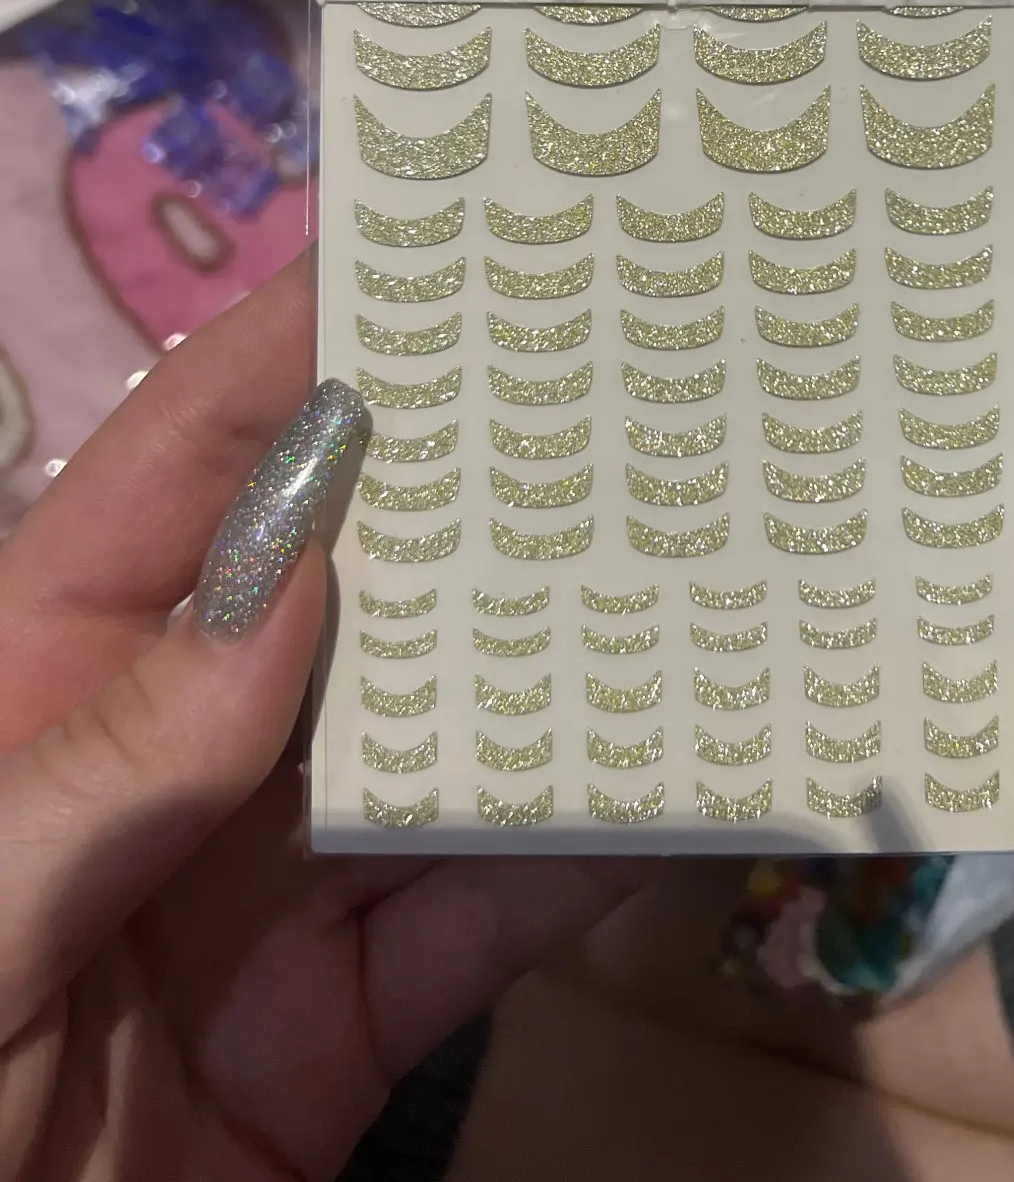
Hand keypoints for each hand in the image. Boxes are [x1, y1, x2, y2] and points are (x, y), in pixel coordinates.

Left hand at [0, 252, 640, 1179]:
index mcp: (43, 677)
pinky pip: (485, 919)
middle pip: (350, 584)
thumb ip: (113, 761)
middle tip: (630, 376)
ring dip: (562, 660)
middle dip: (475, 485)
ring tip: (700, 549)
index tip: (440, 242)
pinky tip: (694, 780)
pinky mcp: (348, 1019)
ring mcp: (269, 884)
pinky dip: (589, 859)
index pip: (184, 468)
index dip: (303, 346)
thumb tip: (298, 571)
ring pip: (443, 741)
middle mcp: (178, 752)